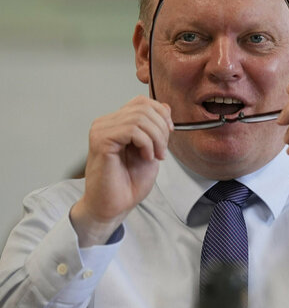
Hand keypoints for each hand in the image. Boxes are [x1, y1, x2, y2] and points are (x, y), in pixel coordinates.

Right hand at [70, 96, 172, 246]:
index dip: (161, 114)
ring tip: (155, 155)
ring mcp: (101, 130)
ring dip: (156, 138)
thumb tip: (165, 106)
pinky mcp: (101, 140)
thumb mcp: (152, 149)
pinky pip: (132, 130)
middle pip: (143, 107)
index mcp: (116, 122)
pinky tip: (146, 157)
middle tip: (162, 151)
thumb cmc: (128, 182)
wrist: (114, 205)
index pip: (141, 101)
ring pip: (140, 117)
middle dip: (161, 128)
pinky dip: (146, 144)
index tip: (169, 133)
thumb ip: (156, 128)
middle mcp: (106, 123)